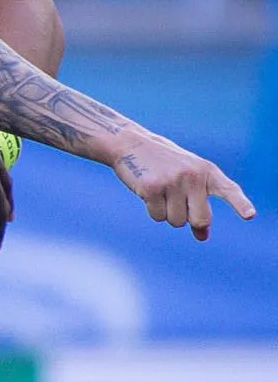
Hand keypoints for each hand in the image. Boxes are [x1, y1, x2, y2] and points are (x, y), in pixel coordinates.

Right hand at [107, 129, 255, 239]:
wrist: (131, 144)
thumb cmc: (164, 165)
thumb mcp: (187, 180)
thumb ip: (199, 204)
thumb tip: (203, 236)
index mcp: (207, 171)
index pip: (228, 189)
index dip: (240, 203)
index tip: (249, 215)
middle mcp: (193, 176)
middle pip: (200, 219)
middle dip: (190, 220)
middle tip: (179, 205)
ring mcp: (172, 181)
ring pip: (176, 221)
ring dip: (167, 213)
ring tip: (161, 192)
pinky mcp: (152, 188)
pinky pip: (157, 216)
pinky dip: (153, 210)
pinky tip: (148, 192)